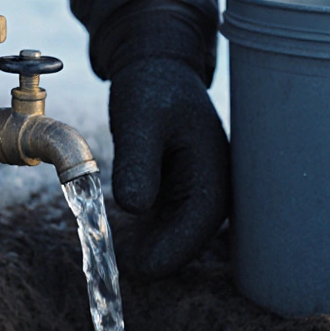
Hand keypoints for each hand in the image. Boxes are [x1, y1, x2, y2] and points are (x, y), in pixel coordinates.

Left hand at [109, 57, 229, 278]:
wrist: (155, 65)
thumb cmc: (151, 87)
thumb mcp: (139, 120)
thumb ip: (138, 161)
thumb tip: (134, 207)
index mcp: (212, 167)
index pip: (198, 224)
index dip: (168, 252)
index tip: (134, 265)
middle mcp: (211, 183)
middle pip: (190, 236)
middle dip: (157, 255)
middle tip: (118, 260)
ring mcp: (198, 188)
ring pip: (177, 234)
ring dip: (151, 247)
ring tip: (116, 246)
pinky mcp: (180, 190)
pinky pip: (167, 222)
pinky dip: (147, 233)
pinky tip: (122, 234)